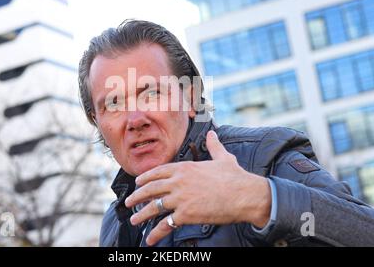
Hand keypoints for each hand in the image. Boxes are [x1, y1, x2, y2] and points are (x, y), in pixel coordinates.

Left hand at [124, 130, 271, 245]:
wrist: (244, 195)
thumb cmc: (235, 177)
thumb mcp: (223, 157)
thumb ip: (213, 146)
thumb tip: (212, 133)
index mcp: (184, 168)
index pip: (158, 172)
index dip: (145, 178)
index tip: (137, 182)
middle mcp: (178, 182)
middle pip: (151, 189)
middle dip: (137, 196)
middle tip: (129, 201)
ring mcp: (180, 198)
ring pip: (154, 207)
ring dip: (141, 214)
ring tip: (133, 220)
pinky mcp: (185, 215)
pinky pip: (166, 225)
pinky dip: (156, 233)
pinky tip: (149, 238)